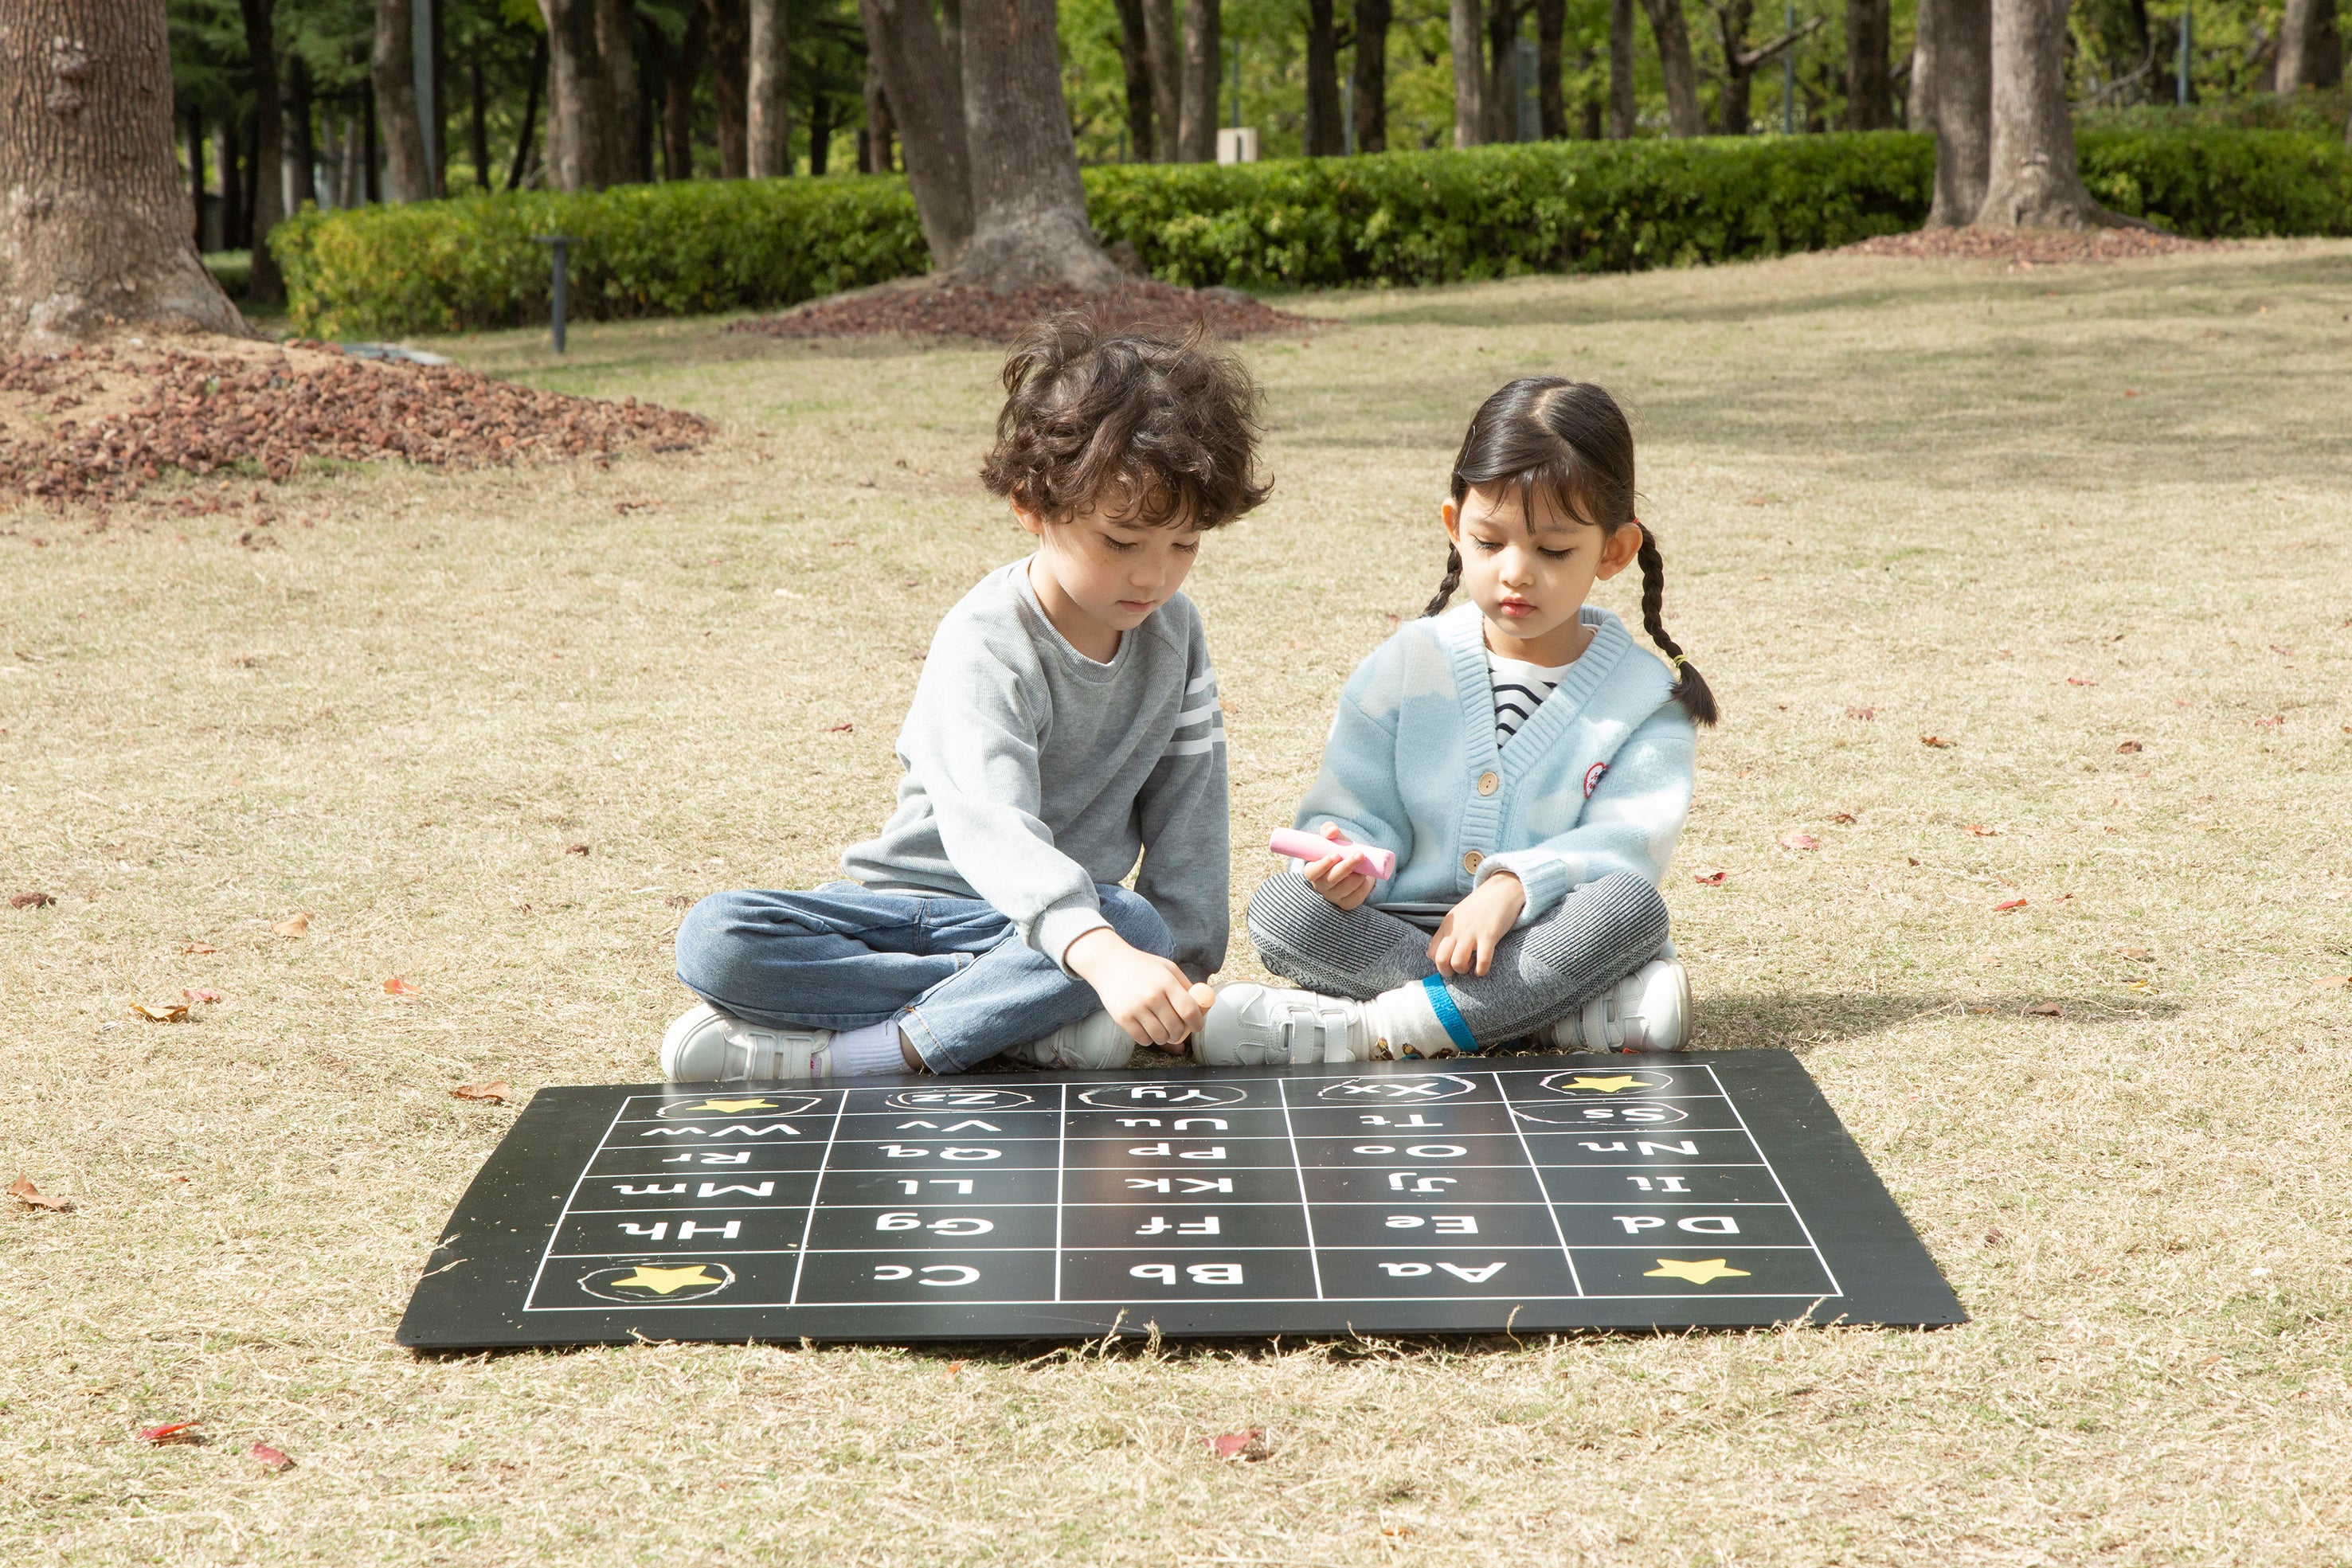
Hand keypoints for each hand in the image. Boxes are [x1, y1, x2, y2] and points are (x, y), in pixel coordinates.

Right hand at [1064, 928, 1212, 1050]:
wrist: (1108, 963)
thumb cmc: (1142, 966)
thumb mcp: (1167, 968)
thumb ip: (1185, 986)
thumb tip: (1201, 1007)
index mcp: (1166, 982)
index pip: (1189, 1010)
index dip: (1197, 1023)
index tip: (1197, 1026)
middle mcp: (1152, 995)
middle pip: (1176, 1028)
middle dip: (1180, 1034)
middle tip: (1178, 1031)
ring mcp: (1136, 1008)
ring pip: (1160, 1037)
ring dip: (1165, 1038)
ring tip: (1163, 1030)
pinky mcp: (1122, 1018)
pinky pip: (1142, 1040)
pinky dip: (1149, 1039)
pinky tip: (1148, 1030)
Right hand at [1301, 822, 1379, 911]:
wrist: (1354, 865)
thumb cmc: (1340, 850)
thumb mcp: (1333, 838)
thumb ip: (1329, 830)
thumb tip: (1332, 832)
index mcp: (1312, 871)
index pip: (1312, 872)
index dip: (1323, 864)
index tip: (1336, 854)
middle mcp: (1321, 886)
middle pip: (1331, 880)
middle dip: (1347, 867)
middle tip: (1360, 854)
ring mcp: (1334, 897)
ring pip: (1345, 889)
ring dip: (1357, 876)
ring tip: (1365, 864)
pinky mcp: (1347, 903)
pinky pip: (1356, 897)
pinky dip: (1363, 887)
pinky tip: (1365, 877)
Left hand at [1427, 873, 1522, 977]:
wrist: (1502, 890)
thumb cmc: (1480, 906)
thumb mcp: (1456, 917)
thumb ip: (1443, 935)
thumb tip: (1429, 955)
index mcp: (1447, 926)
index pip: (1432, 952)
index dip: (1439, 964)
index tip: (1450, 963)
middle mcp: (1456, 929)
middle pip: (1441, 960)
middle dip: (1448, 972)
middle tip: (1459, 969)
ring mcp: (1472, 932)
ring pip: (1458, 963)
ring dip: (1464, 971)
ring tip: (1471, 966)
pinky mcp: (1489, 935)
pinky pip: (1482, 961)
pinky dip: (1481, 970)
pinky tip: (1482, 968)